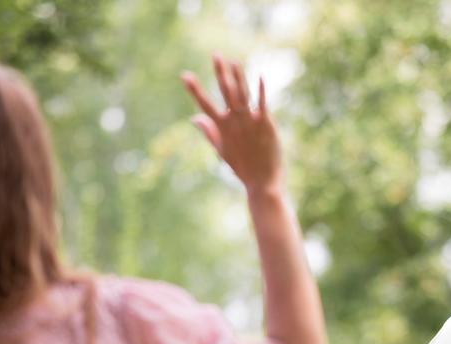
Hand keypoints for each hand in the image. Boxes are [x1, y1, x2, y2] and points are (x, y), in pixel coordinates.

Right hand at [181, 55, 283, 193]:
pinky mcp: (265, 123)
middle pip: (226, 92)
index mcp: (222, 127)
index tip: (184, 75)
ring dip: (239, 76)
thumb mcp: (221, 149)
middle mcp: (234, 121)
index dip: (194, 89)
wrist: (262, 181)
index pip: (205, 105)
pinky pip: (263, 102)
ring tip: (234, 60)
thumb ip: (208, 131)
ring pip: (243, 94)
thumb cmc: (241, 166)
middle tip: (215, 54)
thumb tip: (194, 118)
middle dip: (220, 72)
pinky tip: (260, 75)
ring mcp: (250, 121)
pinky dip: (261, 89)